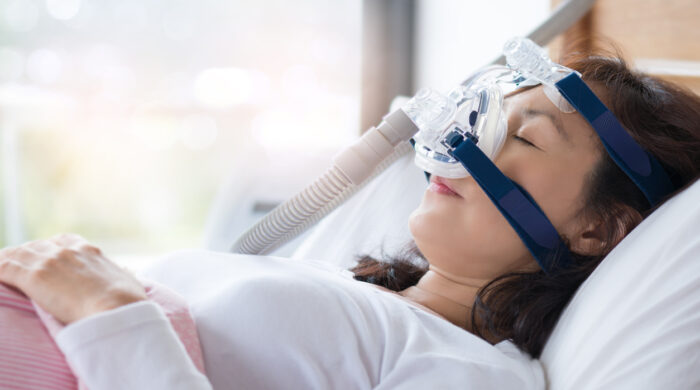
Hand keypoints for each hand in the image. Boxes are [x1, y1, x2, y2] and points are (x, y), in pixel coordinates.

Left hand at [0, 233, 146, 323]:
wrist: (117, 309)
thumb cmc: (127, 302)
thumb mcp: (129, 281)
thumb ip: (122, 274)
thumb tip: (126, 273)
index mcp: (89, 251)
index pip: (62, 241)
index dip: (49, 249)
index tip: (44, 258)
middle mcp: (67, 251)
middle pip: (36, 246)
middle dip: (24, 256)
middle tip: (16, 269)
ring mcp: (50, 262)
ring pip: (17, 255)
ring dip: (7, 263)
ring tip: (1, 270)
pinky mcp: (35, 276)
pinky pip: (4, 268)